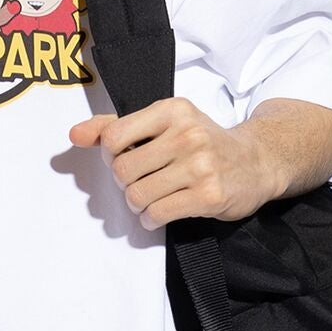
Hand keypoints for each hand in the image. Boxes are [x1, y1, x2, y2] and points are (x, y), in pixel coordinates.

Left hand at [69, 97, 281, 230]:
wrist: (256, 162)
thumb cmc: (203, 144)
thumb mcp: (165, 124)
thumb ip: (117, 127)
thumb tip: (74, 134)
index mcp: (172, 110)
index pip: (114, 137)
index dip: (111, 156)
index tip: (125, 160)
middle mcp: (187, 134)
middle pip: (123, 170)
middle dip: (125, 184)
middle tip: (141, 184)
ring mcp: (200, 165)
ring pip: (138, 195)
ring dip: (138, 205)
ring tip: (151, 200)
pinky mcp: (208, 195)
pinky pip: (158, 214)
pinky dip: (151, 220)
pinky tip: (159, 214)